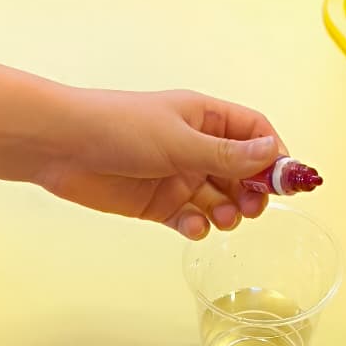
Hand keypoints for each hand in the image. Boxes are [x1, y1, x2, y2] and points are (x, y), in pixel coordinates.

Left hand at [39, 88, 284, 239]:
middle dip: (252, 191)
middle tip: (251, 207)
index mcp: (204, 118)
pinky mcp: (156, 204)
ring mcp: (177, 176)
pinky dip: (197, 226)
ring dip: (227, 211)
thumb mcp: (179, 141)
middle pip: (242, 171)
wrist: (60, 146)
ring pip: (218, 199)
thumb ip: (226, 155)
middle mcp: (195, 146)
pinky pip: (189, 219)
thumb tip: (272, 155)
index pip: (254, 133)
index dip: (273, 155)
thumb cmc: (118, 127)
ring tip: (221, 218)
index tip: (285, 182)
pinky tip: (192, 227)